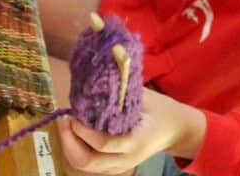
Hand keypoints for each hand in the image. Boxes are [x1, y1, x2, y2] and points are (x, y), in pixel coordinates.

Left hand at [57, 87, 205, 174]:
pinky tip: (76, 130)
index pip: (102, 143)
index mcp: (135, 142)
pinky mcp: (114, 166)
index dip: (83, 130)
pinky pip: (89, 162)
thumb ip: (120, 88)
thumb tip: (95, 73)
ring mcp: (119, 167)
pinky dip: (77, 147)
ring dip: (70, 144)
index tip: (74, 112)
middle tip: (64, 119)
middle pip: (86, 161)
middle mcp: (126, 160)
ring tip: (66, 122)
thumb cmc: (160, 109)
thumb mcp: (143, 95)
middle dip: (68, 141)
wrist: (175, 130)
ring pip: (84, 165)